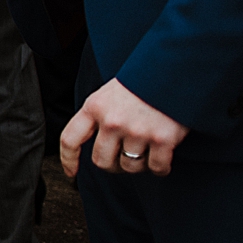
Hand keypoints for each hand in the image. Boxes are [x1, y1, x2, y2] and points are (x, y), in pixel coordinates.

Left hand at [60, 78, 189, 178]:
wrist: (174, 70)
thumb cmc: (140, 84)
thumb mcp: (108, 94)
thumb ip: (97, 117)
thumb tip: (94, 147)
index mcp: (94, 107)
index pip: (70, 139)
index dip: (68, 160)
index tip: (71, 173)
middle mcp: (112, 121)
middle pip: (101, 161)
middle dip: (112, 165)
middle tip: (123, 158)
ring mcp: (136, 131)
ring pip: (129, 167)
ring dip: (138, 165)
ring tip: (146, 149)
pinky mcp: (162, 139)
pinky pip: (156, 168)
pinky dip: (160, 168)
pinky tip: (163, 158)